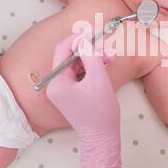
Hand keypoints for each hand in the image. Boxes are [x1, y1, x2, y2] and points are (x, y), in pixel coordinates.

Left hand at [46, 27, 122, 167]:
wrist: (102, 137)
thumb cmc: (100, 112)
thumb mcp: (98, 79)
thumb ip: (91, 56)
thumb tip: (85, 40)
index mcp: (57, 82)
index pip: (63, 50)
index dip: (77, 38)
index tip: (92, 31)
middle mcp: (56, 85)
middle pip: (71, 57)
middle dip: (90, 50)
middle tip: (108, 47)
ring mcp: (63, 90)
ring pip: (78, 64)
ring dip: (94, 58)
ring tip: (111, 57)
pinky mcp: (72, 93)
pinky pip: (81, 73)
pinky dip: (93, 67)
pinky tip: (105, 64)